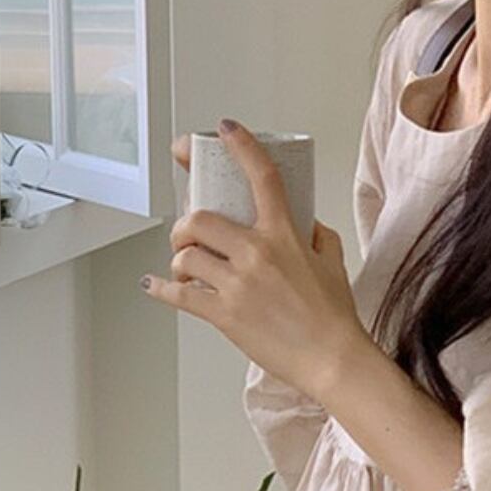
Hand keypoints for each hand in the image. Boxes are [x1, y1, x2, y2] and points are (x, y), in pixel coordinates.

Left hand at [141, 120, 372, 403]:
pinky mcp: (225, 315)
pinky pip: (180, 296)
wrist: (333, 359)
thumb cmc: (335, 318)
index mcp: (284, 236)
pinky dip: (161, 289)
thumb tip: (306, 225)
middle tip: (188, 234)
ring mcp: (238, 285)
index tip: (224, 131)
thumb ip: (318, 236)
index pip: (262, 176)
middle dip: (186, 225)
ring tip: (184, 269)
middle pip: (200, 219)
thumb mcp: (333, 264)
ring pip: (185, 255)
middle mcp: (257, 254)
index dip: (240, 146)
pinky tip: (155, 285)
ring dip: (179, 259)